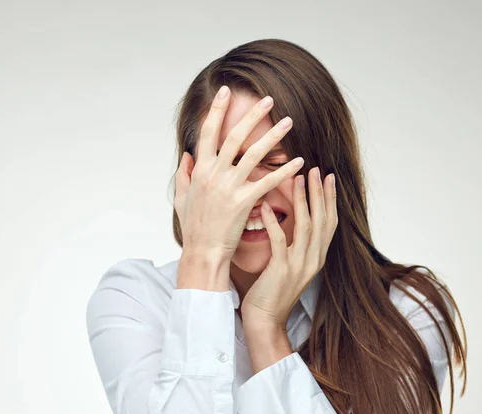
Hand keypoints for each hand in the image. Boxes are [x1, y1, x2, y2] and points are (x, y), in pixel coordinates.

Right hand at [174, 85, 304, 261]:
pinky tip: (299, 161)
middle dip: (251, 115)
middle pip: (234, 137)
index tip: (225, 93)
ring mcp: (230, 187)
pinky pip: (268, 182)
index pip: (207, 133)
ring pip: (254, 154)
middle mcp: (214, 174)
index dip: (217, 111)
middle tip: (267, 99)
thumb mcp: (182, 198)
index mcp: (200, 170)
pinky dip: (284, 171)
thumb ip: (184, 174)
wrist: (203, 252)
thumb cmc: (194, 227)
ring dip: (273, 136)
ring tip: (288, 122)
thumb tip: (187, 155)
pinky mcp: (245, 202)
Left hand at [241, 165, 337, 331]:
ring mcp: (299, 266)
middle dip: (320, 193)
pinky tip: (266, 207)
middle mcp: (313, 260)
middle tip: (316, 169)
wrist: (265, 320)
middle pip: (322, 220)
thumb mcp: (290, 266)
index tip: (328, 177)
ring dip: (302, 200)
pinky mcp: (282, 270)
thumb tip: (293, 222)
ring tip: (297, 178)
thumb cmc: (272, 292)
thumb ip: (295, 245)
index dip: (330, 199)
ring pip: (306, 226)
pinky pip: (280, 242)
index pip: (329, 223)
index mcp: (317, 257)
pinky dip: (274, 223)